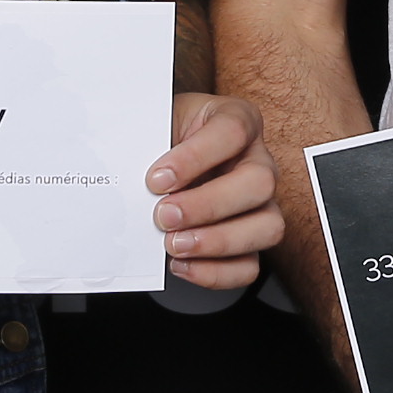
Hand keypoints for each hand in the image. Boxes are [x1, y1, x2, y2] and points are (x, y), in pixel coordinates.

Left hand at [149, 91, 284, 289]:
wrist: (165, 158)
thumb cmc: (166, 137)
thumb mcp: (157, 124)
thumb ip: (148, 141)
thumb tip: (125, 168)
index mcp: (237, 120)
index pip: (232, 131)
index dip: (195, 157)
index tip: (157, 178)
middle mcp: (258, 160)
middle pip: (259, 182)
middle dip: (207, 205)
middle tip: (165, 215)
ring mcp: (262, 203)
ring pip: (267, 227)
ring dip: (217, 242)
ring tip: (174, 244)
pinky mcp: (250, 239)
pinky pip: (250, 266)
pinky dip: (215, 272)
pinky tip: (182, 264)